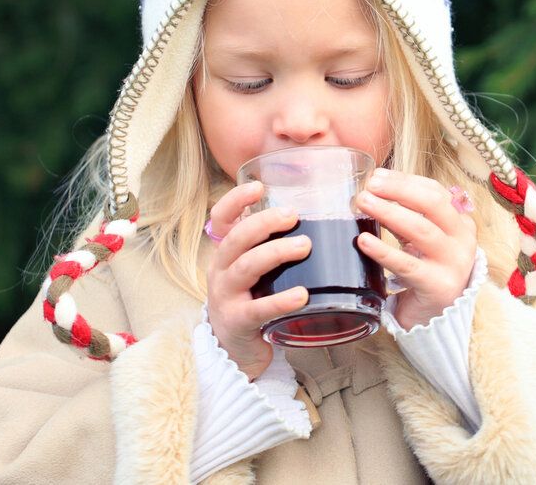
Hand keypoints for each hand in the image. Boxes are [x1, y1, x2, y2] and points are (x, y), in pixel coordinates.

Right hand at [205, 181, 310, 380]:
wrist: (233, 350)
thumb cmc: (252, 300)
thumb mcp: (253, 270)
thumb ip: (271, 245)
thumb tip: (316, 215)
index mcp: (225, 253)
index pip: (220, 218)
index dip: (236, 200)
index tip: (258, 186)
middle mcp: (220, 270)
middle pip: (235, 239)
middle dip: (263, 223)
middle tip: (292, 215)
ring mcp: (225, 296)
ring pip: (245, 267)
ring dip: (275, 253)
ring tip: (304, 246)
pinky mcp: (237, 322)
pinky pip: (258, 309)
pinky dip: (280, 300)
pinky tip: (301, 295)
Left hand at [354, 169, 477, 329]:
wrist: (435, 318)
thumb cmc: (425, 270)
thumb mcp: (421, 239)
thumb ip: (408, 215)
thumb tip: (374, 189)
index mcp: (460, 223)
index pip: (435, 192)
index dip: (405, 181)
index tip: (377, 176)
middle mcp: (462, 241)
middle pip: (432, 204)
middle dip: (398, 190)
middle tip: (368, 186)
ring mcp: (453, 264)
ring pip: (421, 230)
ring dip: (389, 212)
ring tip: (362, 203)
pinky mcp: (437, 286)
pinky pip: (407, 265)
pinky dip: (383, 251)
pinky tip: (363, 240)